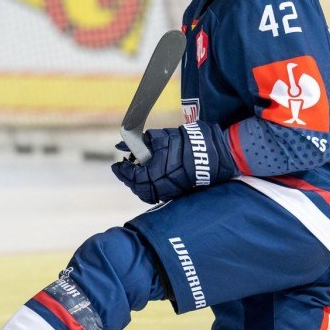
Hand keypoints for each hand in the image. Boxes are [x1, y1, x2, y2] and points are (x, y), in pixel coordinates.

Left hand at [111, 123, 236, 203]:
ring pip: (147, 191)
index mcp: (153, 175)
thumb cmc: (187, 144)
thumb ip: (143, 141)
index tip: (117, 164)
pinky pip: (158, 191)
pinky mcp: (177, 191)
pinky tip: (150, 174)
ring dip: (139, 181)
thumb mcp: (162, 138)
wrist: (212, 154)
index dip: (122, 170)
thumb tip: (126, 143)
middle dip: (129, 177)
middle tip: (125, 167)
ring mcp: (169, 191)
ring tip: (137, 170)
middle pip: (138, 187)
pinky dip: (150, 184)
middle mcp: (160, 187)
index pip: (131, 176)